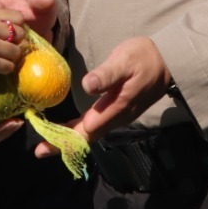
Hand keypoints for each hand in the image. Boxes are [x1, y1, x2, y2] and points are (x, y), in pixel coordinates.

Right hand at [0, 8, 25, 89]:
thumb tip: (0, 28)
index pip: (16, 16)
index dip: (17, 27)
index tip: (10, 36)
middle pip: (20, 33)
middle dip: (16, 43)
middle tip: (8, 50)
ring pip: (17, 52)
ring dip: (11, 58)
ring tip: (1, 61)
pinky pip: (9, 67)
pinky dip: (5, 70)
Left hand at [28, 36, 168, 160]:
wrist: (168, 61)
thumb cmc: (144, 57)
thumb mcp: (124, 61)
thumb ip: (106, 75)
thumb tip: (87, 86)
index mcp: (115, 108)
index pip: (86, 131)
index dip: (64, 139)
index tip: (43, 144)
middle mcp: (116, 118)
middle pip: (86, 137)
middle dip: (62, 144)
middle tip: (39, 151)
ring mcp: (118, 116)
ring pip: (91, 133)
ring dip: (69, 138)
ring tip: (48, 141)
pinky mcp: (118, 111)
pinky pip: (96, 125)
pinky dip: (79, 129)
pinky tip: (68, 128)